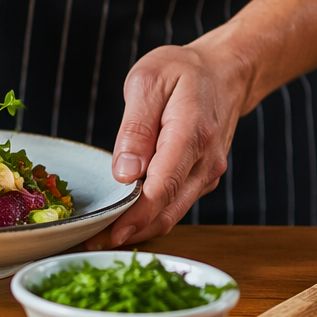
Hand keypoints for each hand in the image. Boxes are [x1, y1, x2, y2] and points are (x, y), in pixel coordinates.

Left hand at [84, 43, 249, 248]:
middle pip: (168, 209)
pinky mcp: (202, 179)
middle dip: (131, 232)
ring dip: (140, 230)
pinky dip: (152, 217)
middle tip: (91, 244)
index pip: (163, 186)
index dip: (137, 216)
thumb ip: (136, 127)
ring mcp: (207, 173)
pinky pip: (176, 204)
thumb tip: (126, 173)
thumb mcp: (149, 81)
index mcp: (191, 135)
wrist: (224, 72)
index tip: (110, 233)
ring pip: (173, 213)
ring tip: (100, 237)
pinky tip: (125, 219)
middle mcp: (205, 161)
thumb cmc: (182, 72)